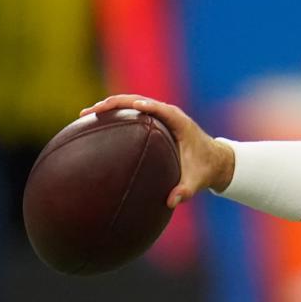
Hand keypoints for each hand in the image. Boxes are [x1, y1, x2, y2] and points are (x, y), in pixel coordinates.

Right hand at [79, 95, 234, 208]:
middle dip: (113, 104)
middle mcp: (168, 114)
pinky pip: (132, 112)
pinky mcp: (155, 120)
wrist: (215, 160)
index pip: (159, 108)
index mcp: (179, 122)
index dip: (143, 105)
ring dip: (109, 106)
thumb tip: (171, 202)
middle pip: (137, 100)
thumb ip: (186, 191)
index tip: (124, 107)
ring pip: (131, 102)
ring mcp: (160, 115)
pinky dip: (115, 115)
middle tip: (88, 113)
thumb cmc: (205, 169)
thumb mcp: (196, 182)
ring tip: (85, 116)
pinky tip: (96, 125)